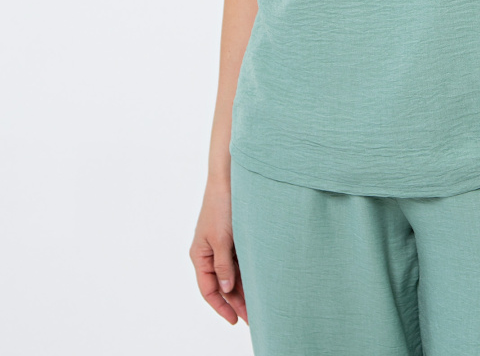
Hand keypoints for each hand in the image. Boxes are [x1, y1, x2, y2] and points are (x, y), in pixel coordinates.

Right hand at [189, 178, 247, 325]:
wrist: (229, 178)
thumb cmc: (221, 206)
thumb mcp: (221, 239)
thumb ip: (223, 265)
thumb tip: (226, 289)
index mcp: (200, 255)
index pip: (208, 289)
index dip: (221, 306)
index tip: (235, 319)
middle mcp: (209, 253)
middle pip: (222, 285)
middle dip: (236, 302)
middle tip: (253, 318)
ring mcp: (222, 246)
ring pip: (233, 275)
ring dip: (244, 289)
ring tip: (260, 305)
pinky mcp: (234, 238)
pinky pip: (240, 262)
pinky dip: (248, 273)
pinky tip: (260, 283)